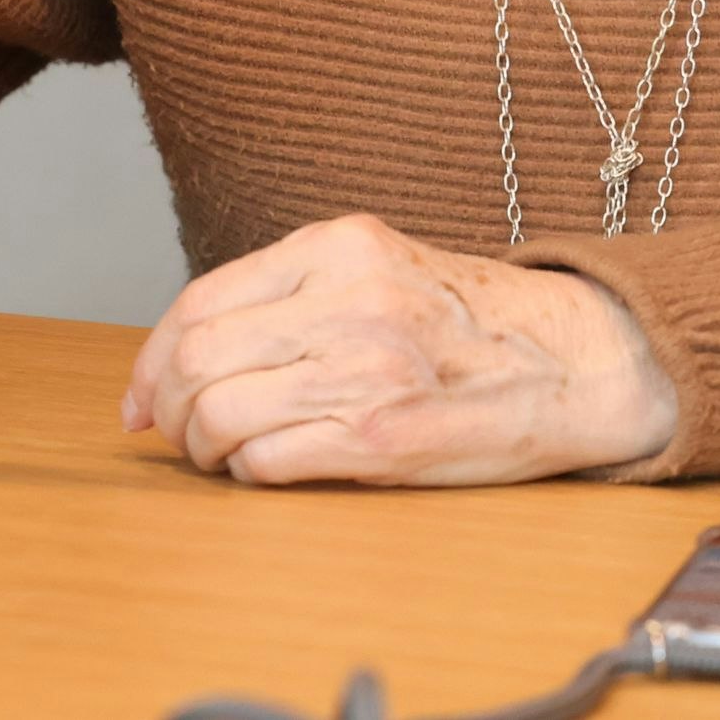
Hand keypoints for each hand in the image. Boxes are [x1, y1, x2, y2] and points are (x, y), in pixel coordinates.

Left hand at [121, 213, 679, 485]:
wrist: (579, 360)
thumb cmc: (474, 322)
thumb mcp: (382, 266)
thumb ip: (296, 290)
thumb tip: (185, 350)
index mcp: (342, 246)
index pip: (200, 301)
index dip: (150, 359)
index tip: (141, 398)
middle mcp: (349, 298)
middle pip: (194, 359)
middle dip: (166, 409)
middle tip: (178, 433)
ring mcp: (364, 367)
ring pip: (217, 416)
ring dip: (205, 449)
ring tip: (230, 454)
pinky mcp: (380, 434)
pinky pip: (264, 462)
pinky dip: (251, 473)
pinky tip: (278, 465)